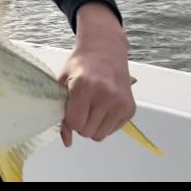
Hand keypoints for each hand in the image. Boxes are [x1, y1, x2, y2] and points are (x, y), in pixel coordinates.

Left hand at [59, 2, 135, 147]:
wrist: (105, 49)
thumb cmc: (81, 65)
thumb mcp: (62, 82)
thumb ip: (60, 111)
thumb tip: (67, 141)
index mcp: (84, 87)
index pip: (75, 123)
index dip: (69, 118)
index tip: (70, 107)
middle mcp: (105, 95)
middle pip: (87, 132)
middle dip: (80, 122)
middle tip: (81, 105)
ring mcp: (120, 103)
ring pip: (100, 135)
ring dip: (92, 125)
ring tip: (92, 106)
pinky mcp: (130, 109)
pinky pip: (112, 130)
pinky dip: (105, 123)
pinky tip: (103, 105)